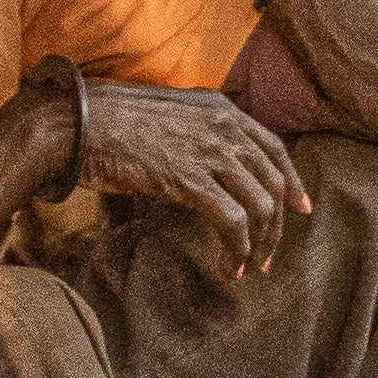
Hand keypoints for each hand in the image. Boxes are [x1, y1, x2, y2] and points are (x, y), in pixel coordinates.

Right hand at [62, 80, 307, 277]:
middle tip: (266, 256)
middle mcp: (224, 127)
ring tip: (247, 268)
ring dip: (258, 245)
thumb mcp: (167, 115)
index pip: (274, 148)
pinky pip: (233, 222)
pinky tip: (228, 266)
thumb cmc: (109, 122)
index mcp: (221, 109)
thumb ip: (196, 131)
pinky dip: (237, 250)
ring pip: (260, 207)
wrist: (77, 123)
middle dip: (275, 226)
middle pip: (272, 183)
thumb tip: (209, 166)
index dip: (292, 182)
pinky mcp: (192, 180)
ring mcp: (211, 152)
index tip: (300, 209)